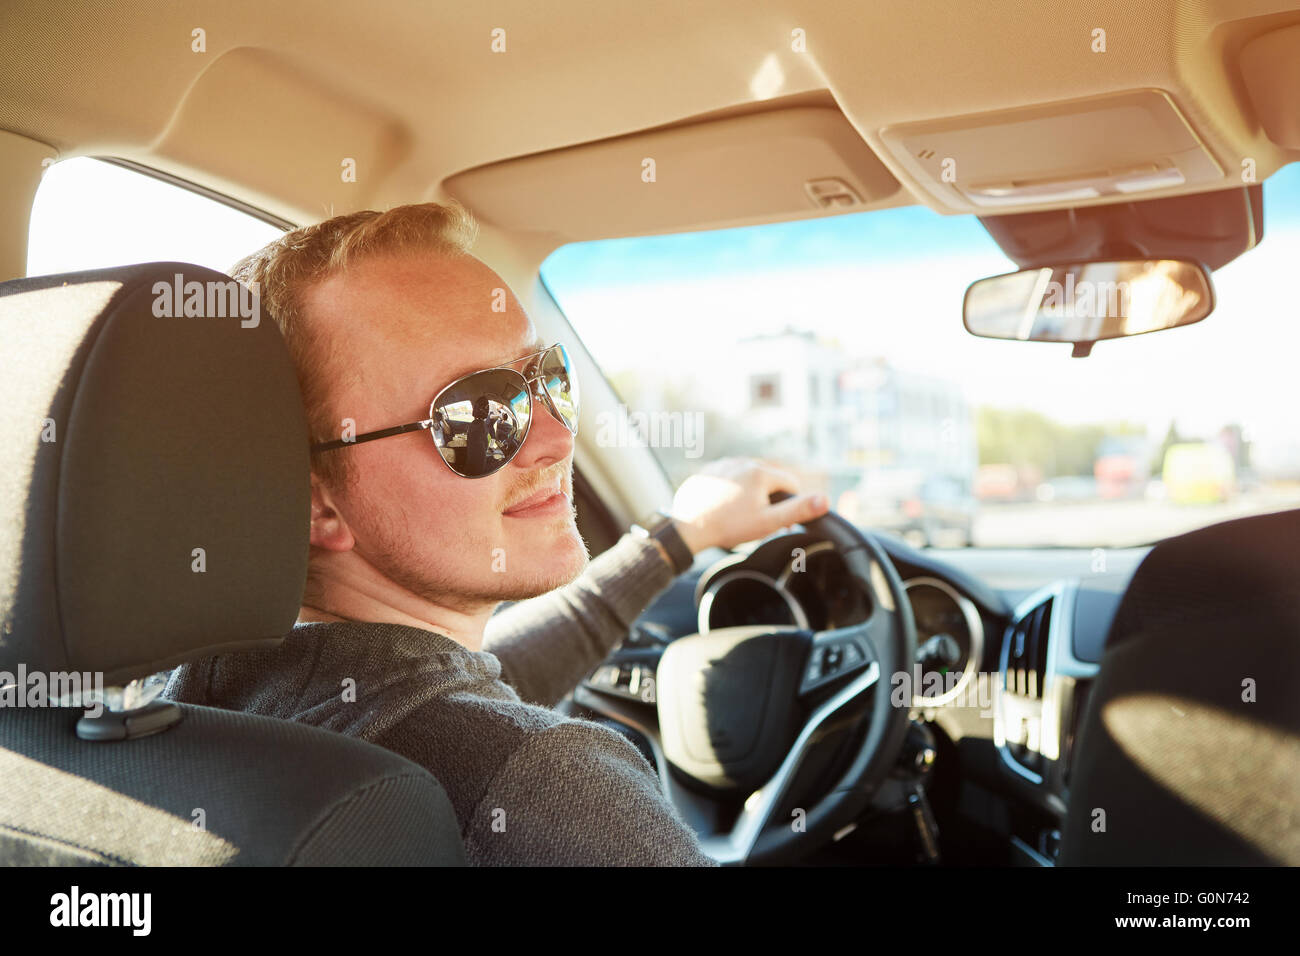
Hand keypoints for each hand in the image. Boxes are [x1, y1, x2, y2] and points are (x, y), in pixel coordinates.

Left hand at [668, 458, 828, 553]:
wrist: (688, 527)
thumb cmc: (729, 526)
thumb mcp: (768, 522)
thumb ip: (798, 510)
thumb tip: (825, 500)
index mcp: (761, 472)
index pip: (791, 483)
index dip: (791, 503)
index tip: (782, 521)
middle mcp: (742, 462)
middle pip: (769, 480)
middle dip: (769, 499)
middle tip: (759, 521)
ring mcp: (724, 465)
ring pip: (748, 479)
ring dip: (751, 494)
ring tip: (740, 515)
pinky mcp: (709, 472)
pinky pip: (729, 479)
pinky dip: (732, 491)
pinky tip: (726, 507)